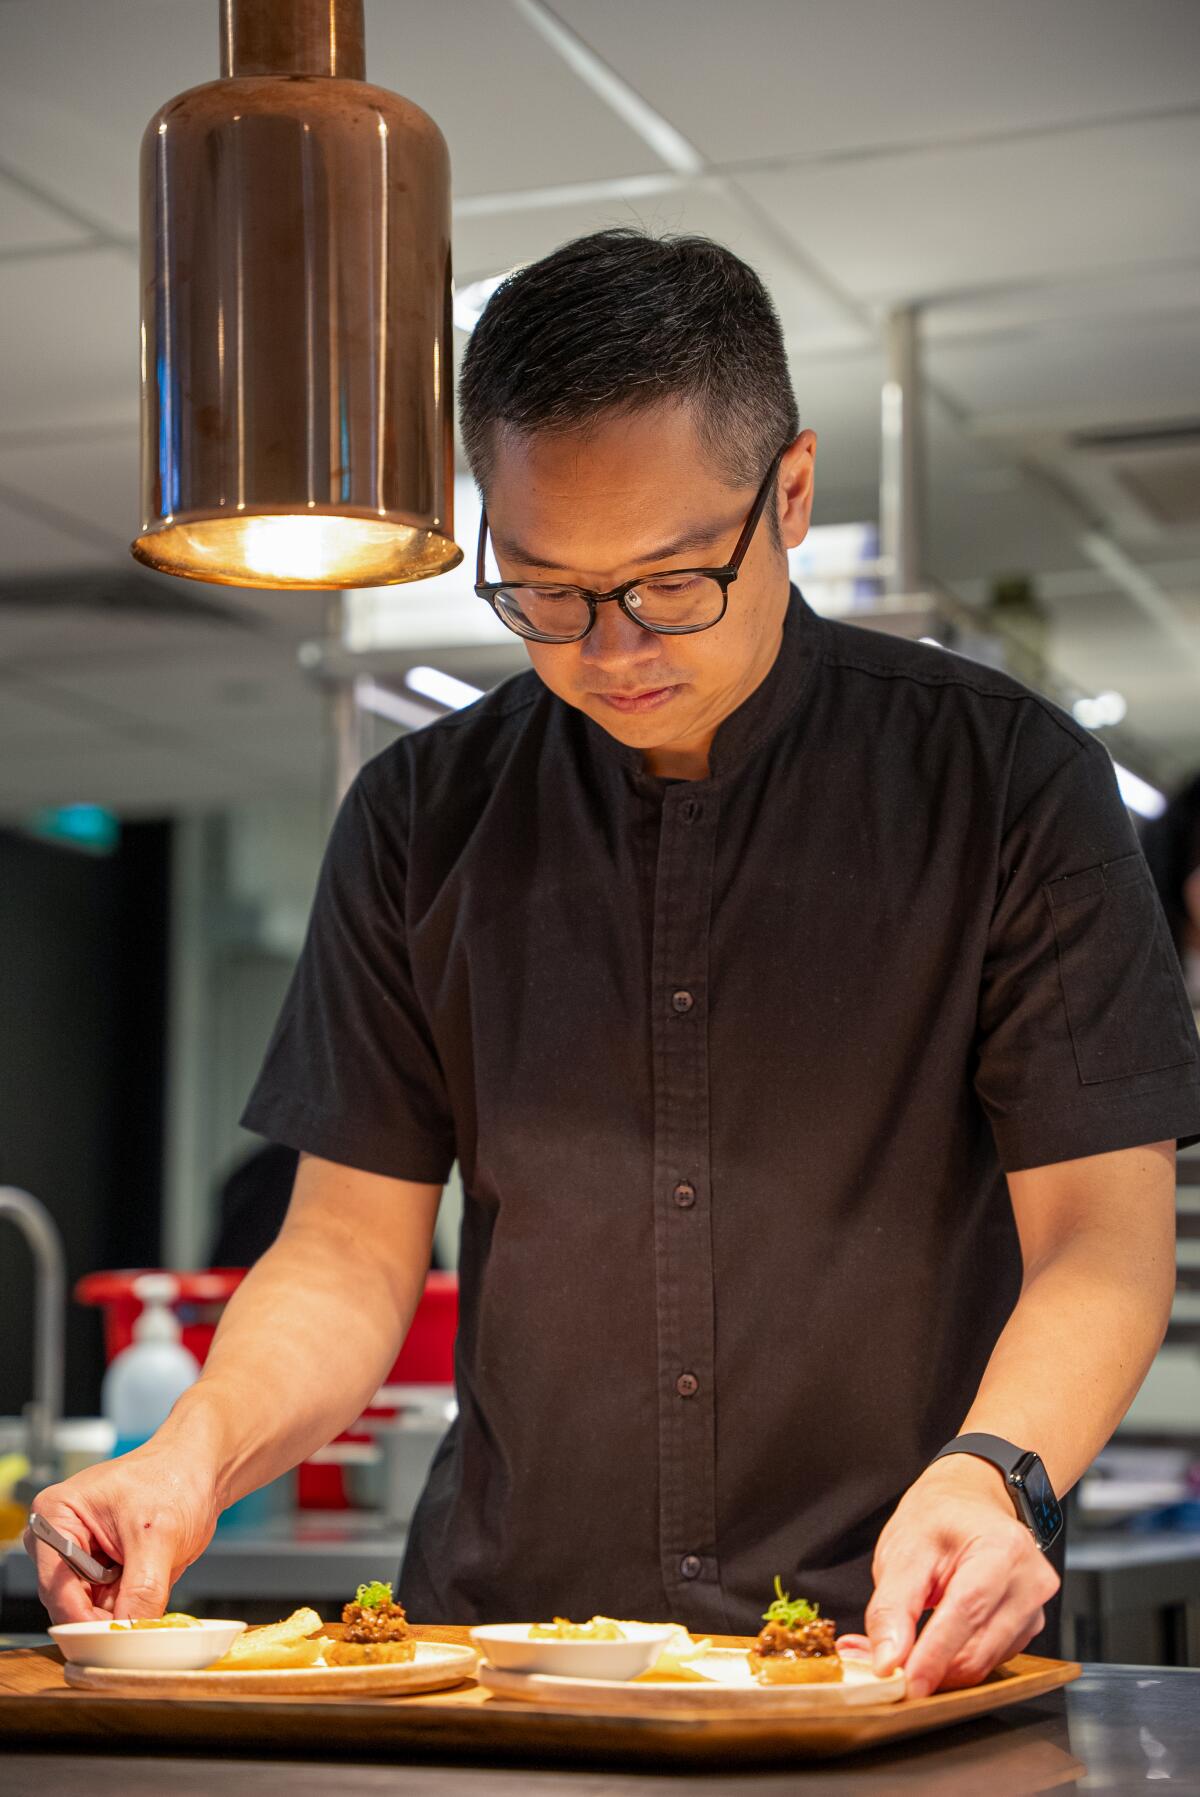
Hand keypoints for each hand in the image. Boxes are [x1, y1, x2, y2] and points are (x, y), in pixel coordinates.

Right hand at [23, 1433, 220, 1624]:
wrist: (202, 1471)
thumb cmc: (175, 1477)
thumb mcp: (159, 1534)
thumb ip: (143, 1589)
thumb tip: (129, 1633)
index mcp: (56, 1515)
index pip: (57, 1586)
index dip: (83, 1619)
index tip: (111, 1640)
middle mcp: (61, 1540)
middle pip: (70, 1604)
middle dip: (107, 1615)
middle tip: (140, 1622)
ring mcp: (82, 1558)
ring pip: (92, 1611)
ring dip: (125, 1609)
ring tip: (155, 1581)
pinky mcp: (103, 1572)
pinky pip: (112, 1607)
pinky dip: (135, 1605)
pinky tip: (155, 1580)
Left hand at [865, 1454, 1059, 1696]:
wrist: (969, 1502)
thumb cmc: (937, 1519)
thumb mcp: (902, 1550)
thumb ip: (892, 1607)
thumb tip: (888, 1659)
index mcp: (1001, 1548)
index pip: (966, 1612)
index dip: (934, 1654)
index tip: (906, 1683)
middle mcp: (1030, 1579)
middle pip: (979, 1647)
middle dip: (932, 1667)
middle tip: (890, 1670)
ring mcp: (1035, 1606)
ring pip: (986, 1661)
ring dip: (944, 1669)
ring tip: (907, 1649)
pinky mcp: (1030, 1626)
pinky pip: (992, 1659)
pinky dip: (959, 1661)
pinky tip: (936, 1645)